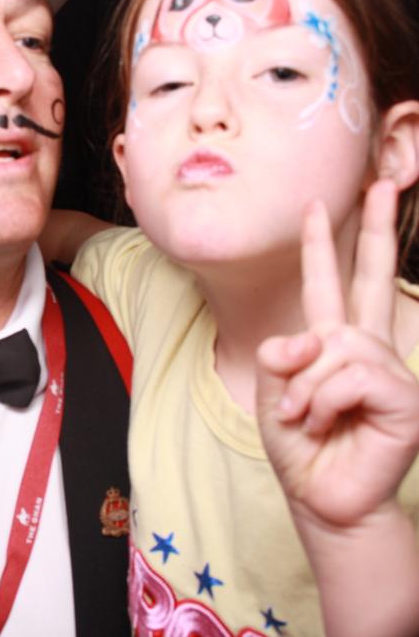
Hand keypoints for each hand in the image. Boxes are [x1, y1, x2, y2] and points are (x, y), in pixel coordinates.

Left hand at [256, 179, 418, 528]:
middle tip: (381, 182)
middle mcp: (366, 349)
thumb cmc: (299, 444)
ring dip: (305, 388)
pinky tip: (328, 424)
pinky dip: (324, 402)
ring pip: (336, 346)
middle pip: (371, 279)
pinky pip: (350, 376)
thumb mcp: (273, 392)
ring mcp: (390, 370)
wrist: (320, 495)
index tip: (320, 205)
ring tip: (305, 419)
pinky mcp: (404, 397)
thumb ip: (282, 355)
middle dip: (374, 229)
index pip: (330, 285)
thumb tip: (314, 337)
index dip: (326, 246)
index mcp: (333, 343)